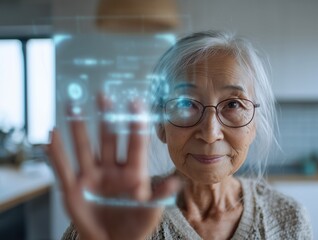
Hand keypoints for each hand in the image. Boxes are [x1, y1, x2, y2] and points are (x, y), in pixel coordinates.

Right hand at [47, 96, 179, 239]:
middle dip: (106, 117)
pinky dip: (56, 153)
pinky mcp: (74, 188)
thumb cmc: (135, 226)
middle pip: (108, 138)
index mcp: (134, 173)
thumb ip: (160, 195)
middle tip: (104, 94)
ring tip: (74, 105)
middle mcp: (112, 169)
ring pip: (85, 147)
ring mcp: (92, 176)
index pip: (135, 143)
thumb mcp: (150, 211)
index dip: (135, 123)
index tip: (135, 102)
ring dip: (79, 127)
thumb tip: (176, 181)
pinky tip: (51, 135)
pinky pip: (63, 168)